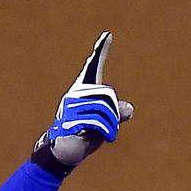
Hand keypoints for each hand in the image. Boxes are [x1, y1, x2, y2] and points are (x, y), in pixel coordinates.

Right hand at [33, 31, 133, 178]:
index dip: (101, 52)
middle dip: (113, 113)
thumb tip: (129, 110)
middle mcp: (74, 95)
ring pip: (104, 109)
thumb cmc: (81, 138)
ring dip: (111, 125)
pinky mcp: (70, 120)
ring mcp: (70, 108)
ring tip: (105, 134)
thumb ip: (116, 114)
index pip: (93, 68)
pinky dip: (108, 131)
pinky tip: (106, 138)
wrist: (62, 154)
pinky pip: (98, 121)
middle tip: (110, 126)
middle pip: (106, 95)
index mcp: (81, 92)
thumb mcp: (103, 124)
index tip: (107, 35)